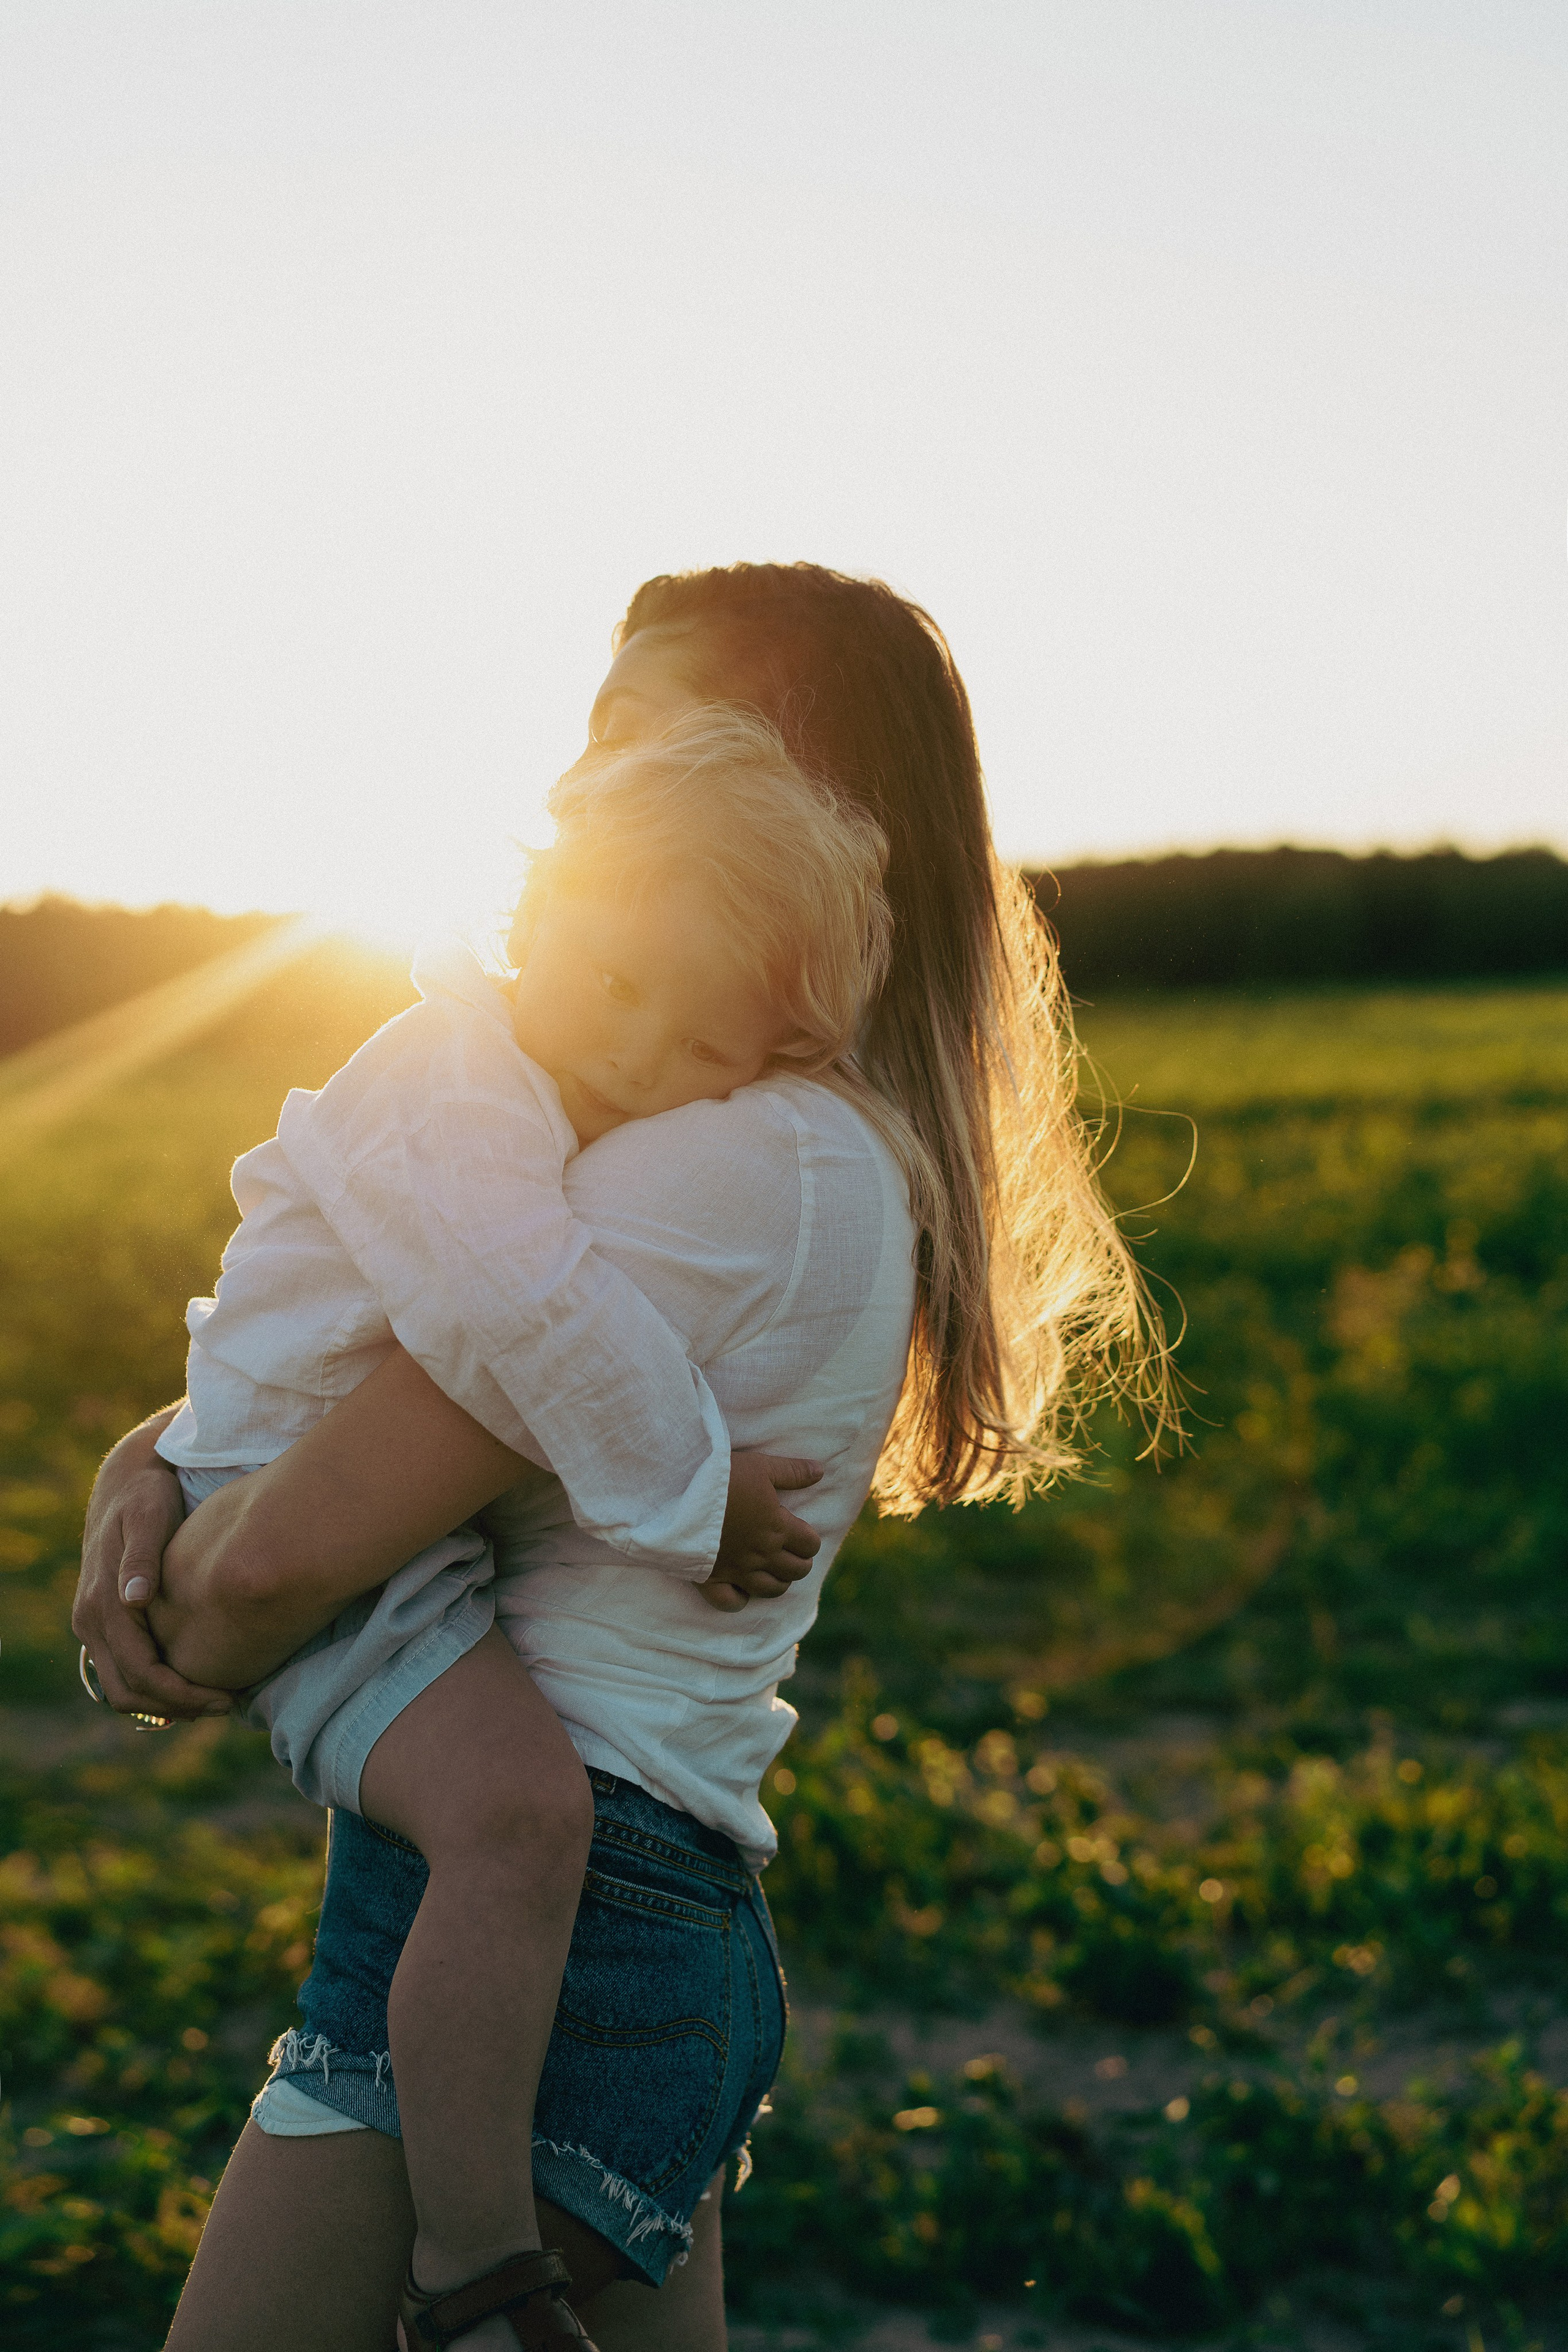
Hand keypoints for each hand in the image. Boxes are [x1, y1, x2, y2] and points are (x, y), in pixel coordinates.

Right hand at [71, 1416, 233, 1721]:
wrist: (127, 1479)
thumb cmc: (147, 1496)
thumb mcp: (149, 1516)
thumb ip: (142, 1558)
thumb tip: (134, 1599)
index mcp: (100, 1604)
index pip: (140, 1671)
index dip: (182, 1693)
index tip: (226, 1697)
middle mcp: (89, 1620)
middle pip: (127, 1691)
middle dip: (177, 1706)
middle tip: (227, 1704)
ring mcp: (93, 1623)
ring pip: (122, 1687)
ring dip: (164, 1702)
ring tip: (214, 1699)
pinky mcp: (104, 1620)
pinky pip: (122, 1669)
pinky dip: (153, 1686)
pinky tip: (193, 1682)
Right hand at [699, 1452, 822, 1612]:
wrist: (677, 1494)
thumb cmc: (721, 1478)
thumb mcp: (760, 1466)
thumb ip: (792, 1472)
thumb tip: (820, 1471)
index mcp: (777, 1528)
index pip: (810, 1545)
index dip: (810, 1540)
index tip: (801, 1532)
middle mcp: (762, 1554)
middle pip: (796, 1571)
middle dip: (799, 1562)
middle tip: (791, 1551)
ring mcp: (738, 1570)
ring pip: (771, 1590)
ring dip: (778, 1582)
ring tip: (774, 1570)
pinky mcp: (712, 1579)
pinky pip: (731, 1603)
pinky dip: (740, 1599)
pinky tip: (741, 1588)